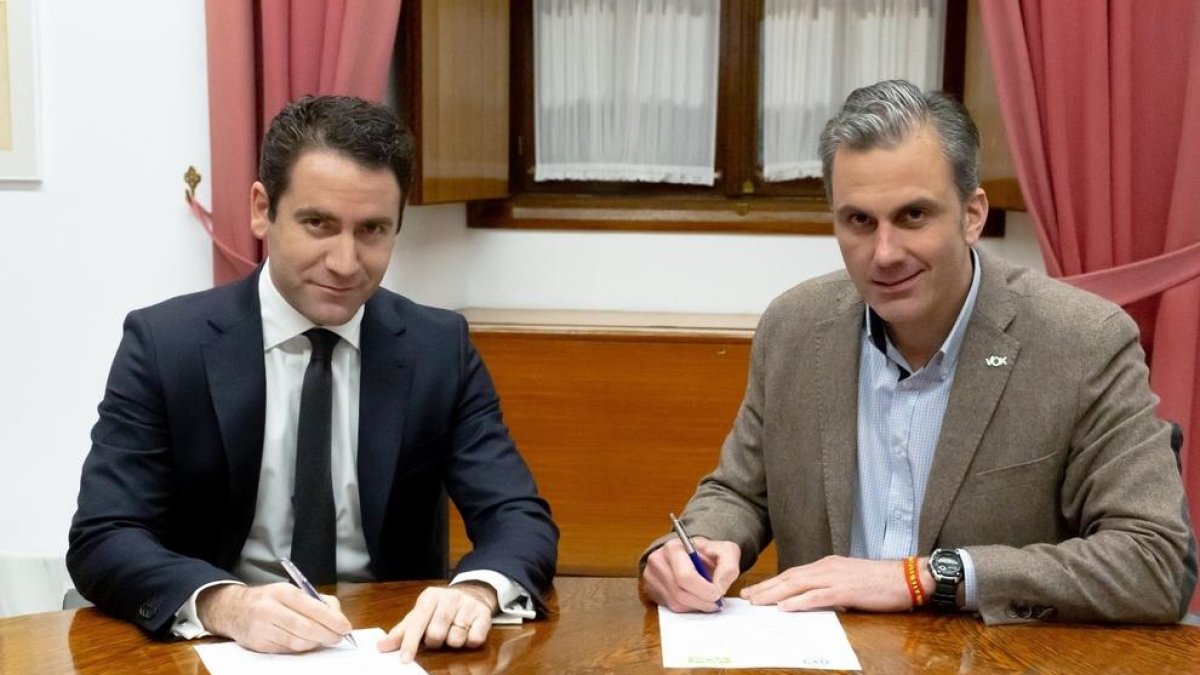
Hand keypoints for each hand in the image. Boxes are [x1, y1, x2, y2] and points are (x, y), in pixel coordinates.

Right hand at [196, 583, 351, 652]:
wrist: (234, 610)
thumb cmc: (270, 599)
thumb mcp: (291, 591)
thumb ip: (317, 600)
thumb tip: (337, 616)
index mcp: (281, 592)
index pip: (311, 606)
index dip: (331, 619)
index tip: (345, 627)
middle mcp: (269, 609)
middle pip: (305, 627)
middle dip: (327, 634)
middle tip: (339, 638)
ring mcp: (262, 628)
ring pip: (297, 642)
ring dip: (315, 643)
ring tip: (325, 639)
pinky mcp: (258, 644)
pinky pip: (286, 650)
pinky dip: (301, 648)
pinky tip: (307, 642)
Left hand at [377, 581, 497, 661]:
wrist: (472, 593)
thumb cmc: (440, 608)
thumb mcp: (420, 614)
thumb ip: (401, 632)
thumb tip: (382, 647)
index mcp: (430, 597)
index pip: (417, 622)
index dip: (410, 642)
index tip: (405, 659)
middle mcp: (449, 597)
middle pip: (436, 633)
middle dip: (435, 642)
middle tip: (437, 636)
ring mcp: (468, 605)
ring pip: (456, 638)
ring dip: (452, 641)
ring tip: (453, 631)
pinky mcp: (484, 614)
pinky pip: (474, 640)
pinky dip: (468, 642)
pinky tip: (467, 632)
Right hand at [641, 537, 739, 611]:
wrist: (690, 553)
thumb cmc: (706, 552)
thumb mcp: (725, 551)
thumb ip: (729, 566)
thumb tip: (719, 587)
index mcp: (673, 548)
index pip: (685, 576)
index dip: (703, 589)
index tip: (717, 593)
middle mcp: (658, 562)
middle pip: (679, 593)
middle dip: (702, 601)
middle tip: (716, 602)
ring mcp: (652, 577)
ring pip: (675, 603)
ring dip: (696, 606)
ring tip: (708, 599)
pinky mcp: (651, 590)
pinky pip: (671, 607)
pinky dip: (687, 607)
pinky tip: (696, 599)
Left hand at [740, 555, 924, 611]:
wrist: (906, 577)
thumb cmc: (881, 581)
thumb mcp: (850, 581)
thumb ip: (831, 588)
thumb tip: (816, 600)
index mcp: (827, 565)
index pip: (793, 574)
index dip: (772, 582)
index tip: (756, 591)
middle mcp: (827, 568)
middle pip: (789, 578)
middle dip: (766, 588)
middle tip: (746, 597)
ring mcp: (835, 578)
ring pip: (797, 585)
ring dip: (774, 594)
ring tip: (757, 602)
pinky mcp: (846, 590)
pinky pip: (817, 596)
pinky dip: (798, 602)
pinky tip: (784, 608)